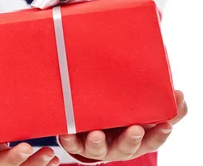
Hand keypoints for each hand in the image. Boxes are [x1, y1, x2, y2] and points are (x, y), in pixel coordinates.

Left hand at [58, 90, 186, 162]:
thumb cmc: (123, 116)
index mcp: (136, 137)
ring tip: (96, 134)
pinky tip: (67, 134)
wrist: (93, 121)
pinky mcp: (77, 142)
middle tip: (135, 129)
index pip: (152, 140)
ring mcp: (97, 145)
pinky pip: (72, 144)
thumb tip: (180, 96)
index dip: (159, 134)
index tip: (165, 125)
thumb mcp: (144, 112)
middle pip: (126, 148)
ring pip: (98, 150)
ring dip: (98, 143)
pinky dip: (69, 140)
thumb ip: (164, 107)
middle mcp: (117, 145)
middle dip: (131, 140)